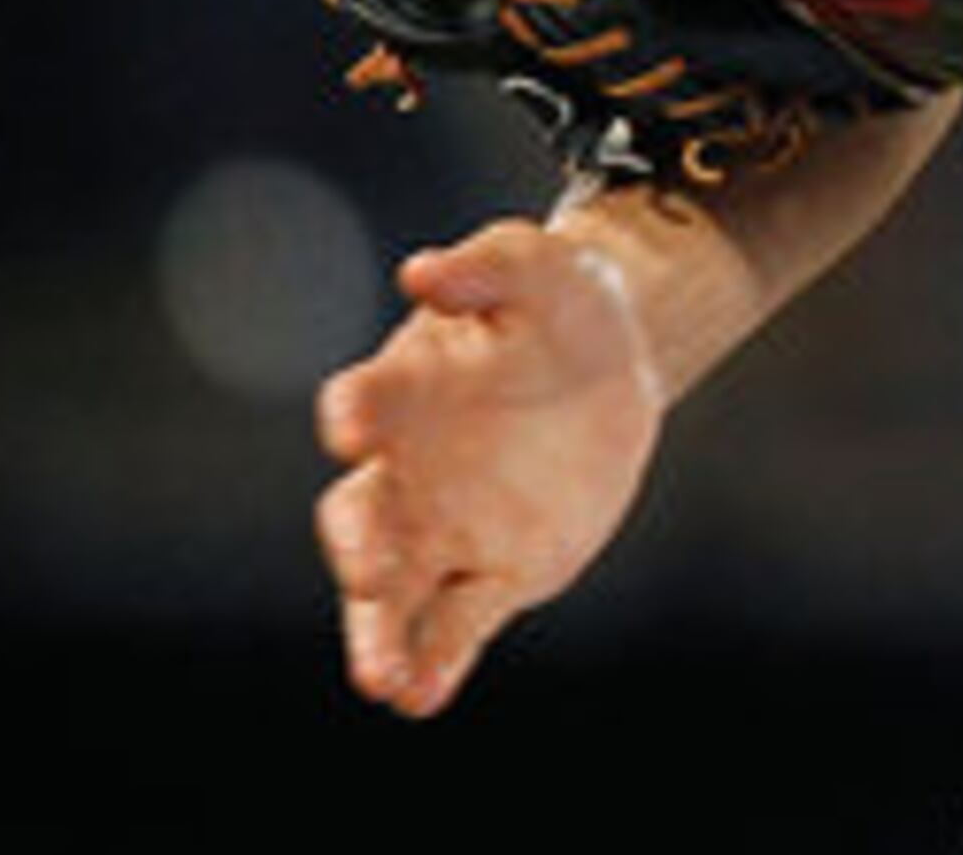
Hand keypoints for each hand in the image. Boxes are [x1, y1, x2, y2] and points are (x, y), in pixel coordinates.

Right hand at [313, 219, 664, 716]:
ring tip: (378, 676)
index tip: (351, 419)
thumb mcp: (537, 265)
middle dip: (358, 544)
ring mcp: (446, 529)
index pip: (365, 403)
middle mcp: (408, 471)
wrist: (610, 364)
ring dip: (379, 633)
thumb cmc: (557, 304)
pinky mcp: (497, 571)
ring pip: (393, 591)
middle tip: (366, 567)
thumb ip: (483, 265)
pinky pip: (458, 622)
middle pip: (361, 516)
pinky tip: (422, 697)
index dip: (355, 409)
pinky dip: (438, 660)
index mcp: (407, 391)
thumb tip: (422, 274)